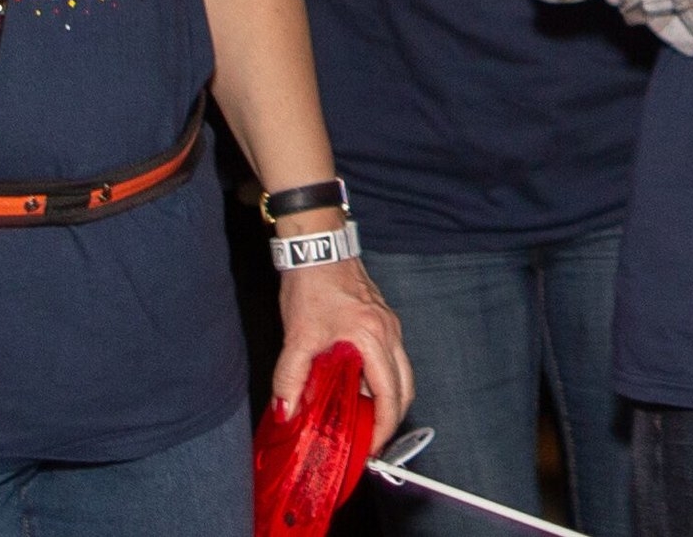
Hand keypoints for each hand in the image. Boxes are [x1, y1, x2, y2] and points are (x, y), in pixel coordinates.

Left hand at [272, 253, 409, 452]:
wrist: (318, 245)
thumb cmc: (312, 285)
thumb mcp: (297, 336)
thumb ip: (291, 378)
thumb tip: (287, 411)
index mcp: (373, 339)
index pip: (390, 395)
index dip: (382, 427)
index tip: (369, 447)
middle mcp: (389, 332)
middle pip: (405, 387)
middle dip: (391, 418)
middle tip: (370, 440)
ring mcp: (389, 324)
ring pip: (402, 372)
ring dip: (388, 398)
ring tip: (363, 417)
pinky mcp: (382, 317)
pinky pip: (392, 357)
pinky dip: (382, 377)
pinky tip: (358, 385)